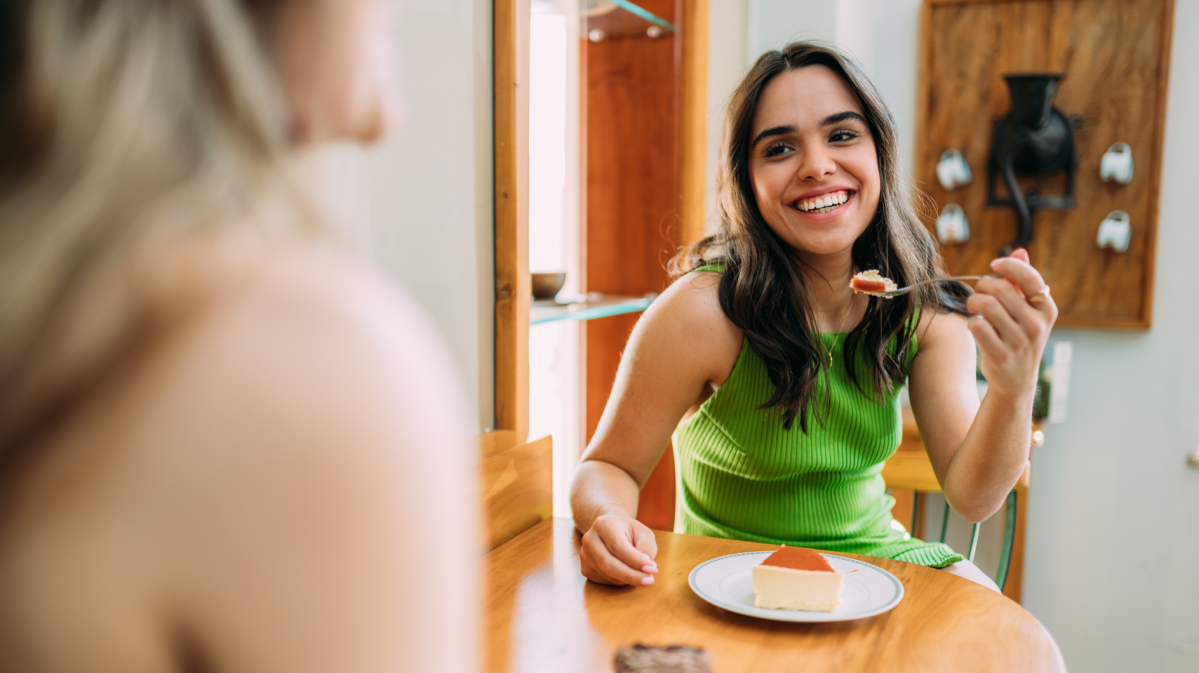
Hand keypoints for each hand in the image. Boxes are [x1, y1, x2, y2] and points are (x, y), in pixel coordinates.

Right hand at [579, 508, 658, 586]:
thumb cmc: (629, 531)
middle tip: (650, 580)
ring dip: (628, 579)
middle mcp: (590, 539)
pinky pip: (605, 580)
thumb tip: (645, 567)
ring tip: (642, 574)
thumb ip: (646, 547)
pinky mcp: (585, 568)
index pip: (617, 546)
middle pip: (609, 563)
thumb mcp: (643, 533)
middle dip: (631, 575)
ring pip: (608, 575)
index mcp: (603, 524)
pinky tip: (627, 572)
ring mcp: (585, 555)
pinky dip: (620, 580)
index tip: (653, 568)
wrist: (609, 530)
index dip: (635, 560)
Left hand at [966, 249, 1057, 399]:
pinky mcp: (1001, 355)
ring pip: (987, 305)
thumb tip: (1020, 251)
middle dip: (983, 285)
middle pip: (1001, 289)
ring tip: (974, 308)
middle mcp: (1037, 325)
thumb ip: (1022, 281)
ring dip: (974, 302)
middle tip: (978, 292)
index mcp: (1047, 309)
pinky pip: (977, 326)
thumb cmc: (1018, 337)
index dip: (1008, 265)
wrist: (1015, 380)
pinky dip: (971, 322)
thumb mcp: (1028, 311)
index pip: (1029, 277)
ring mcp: (1019, 342)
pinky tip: (976, 326)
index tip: (994, 264)